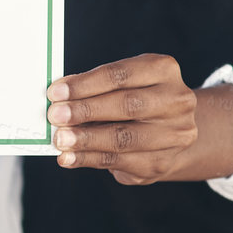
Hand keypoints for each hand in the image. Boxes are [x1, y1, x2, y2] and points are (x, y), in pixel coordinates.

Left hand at [47, 54, 199, 184]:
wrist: (169, 134)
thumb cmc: (135, 101)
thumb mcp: (121, 84)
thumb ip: (93, 88)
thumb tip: (58, 96)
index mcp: (164, 70)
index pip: (121, 74)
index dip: (85, 84)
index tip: (56, 92)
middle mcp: (176, 100)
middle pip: (127, 105)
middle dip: (86, 110)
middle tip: (55, 116)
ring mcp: (174, 134)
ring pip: (124, 137)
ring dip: (86, 139)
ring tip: (60, 139)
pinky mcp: (162, 162)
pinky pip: (120, 161)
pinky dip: (89, 159)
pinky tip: (69, 158)